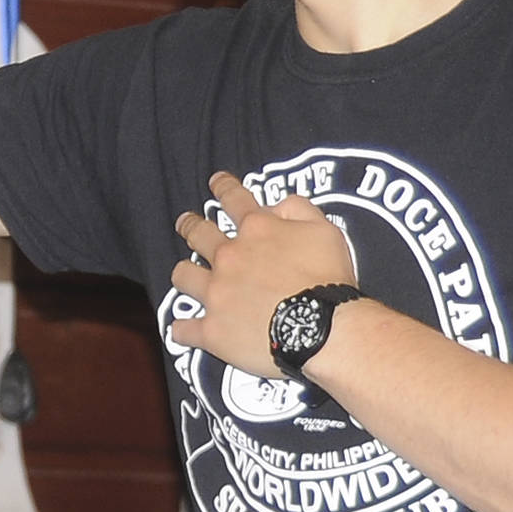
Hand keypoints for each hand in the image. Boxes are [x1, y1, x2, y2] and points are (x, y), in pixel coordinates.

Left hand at [168, 171, 355, 376]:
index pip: (234, 198)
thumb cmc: (329, 280)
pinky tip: (184, 330)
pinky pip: (184, 329)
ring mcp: (216, 294)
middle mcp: (228, 257)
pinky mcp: (212, 330)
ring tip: (186, 275)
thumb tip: (276, 204)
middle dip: (190, 225)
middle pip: (197, 234)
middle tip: (185, 223)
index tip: (216, 181)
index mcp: (256, 230)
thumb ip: (299, 209)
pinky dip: (184, 329)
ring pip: (183, 276)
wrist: (324, 329)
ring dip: (185, 274)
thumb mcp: (325, 231)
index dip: (224, 186)